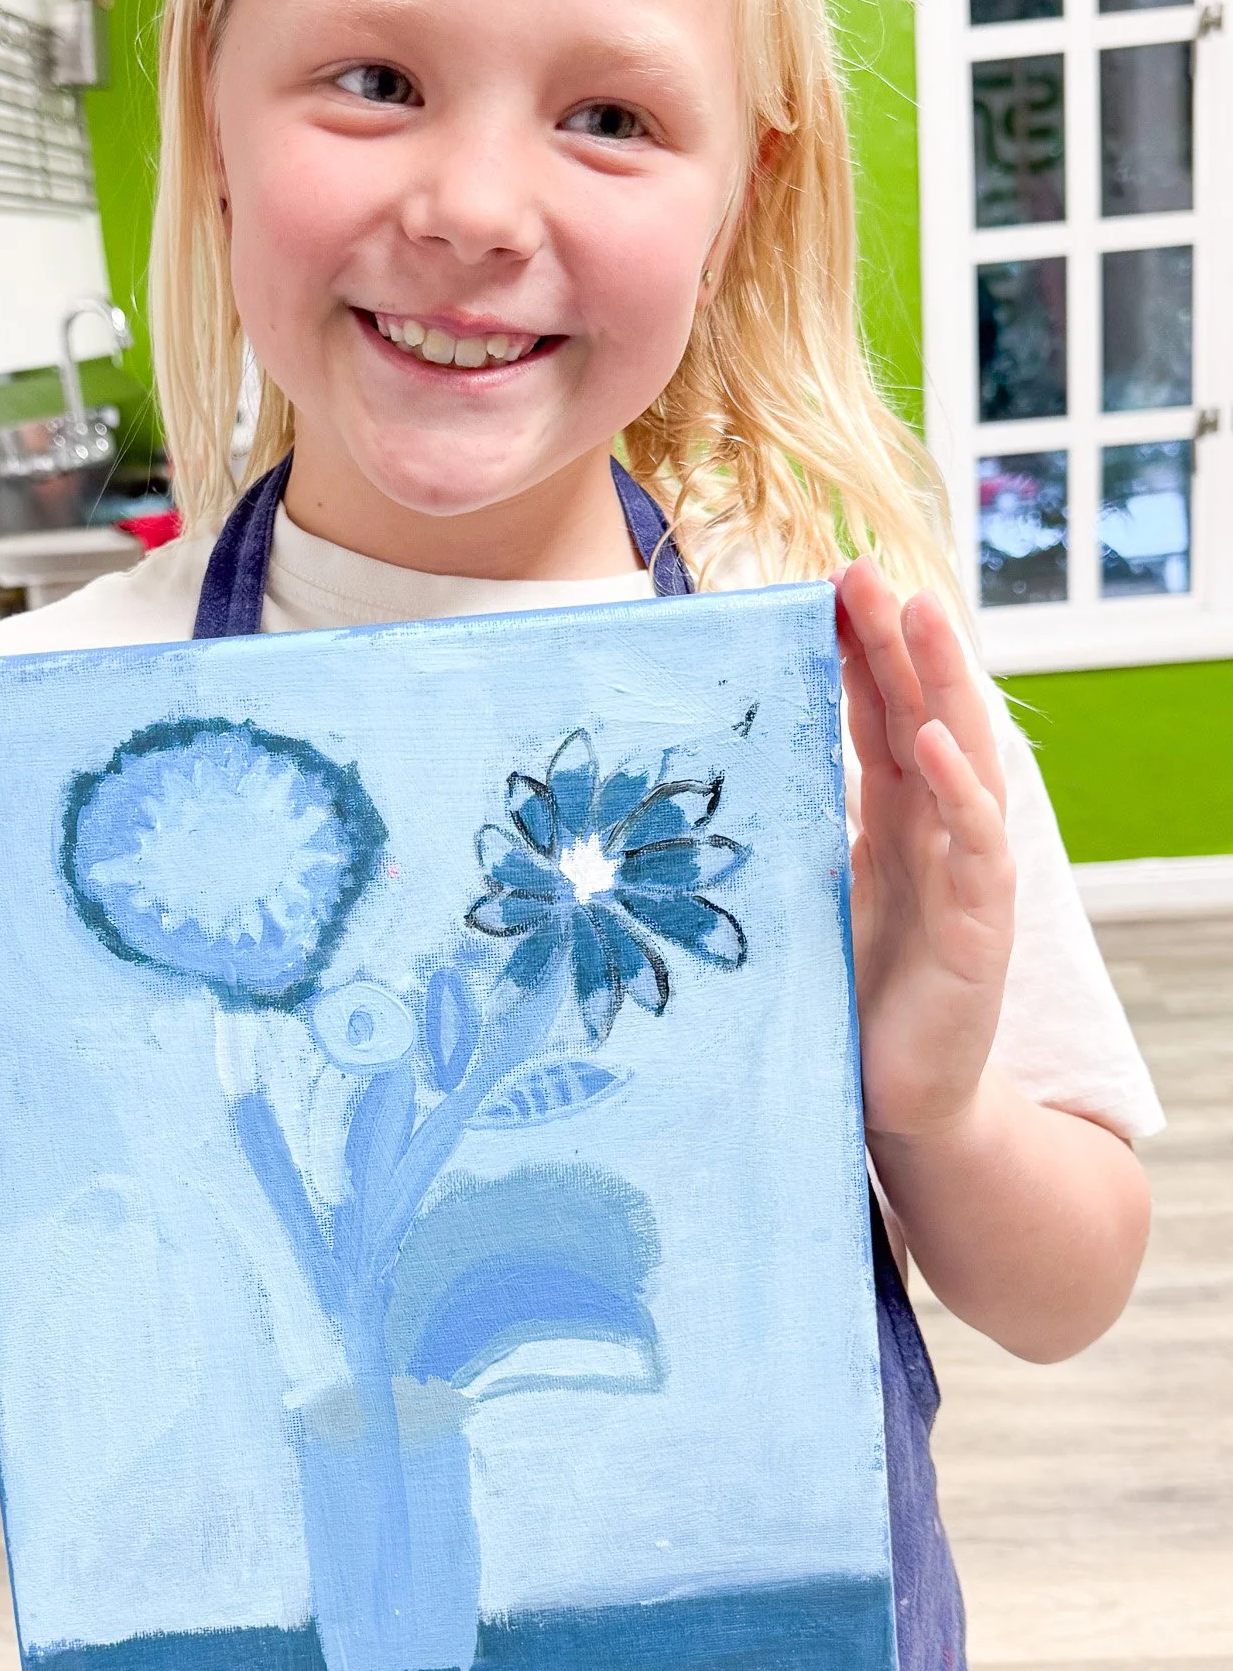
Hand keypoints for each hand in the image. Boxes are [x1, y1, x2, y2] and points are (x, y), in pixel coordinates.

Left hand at [835, 557, 1015, 1140]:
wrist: (897, 1102)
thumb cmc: (847, 1000)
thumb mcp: (802, 901)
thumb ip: (781, 840)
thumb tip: (691, 788)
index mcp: (893, 821)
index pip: (877, 713)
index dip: (858, 650)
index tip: (824, 585)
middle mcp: (934, 833)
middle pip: (921, 712)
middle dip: (898, 637)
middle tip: (863, 567)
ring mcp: (965, 873)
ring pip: (961, 756)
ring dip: (942, 681)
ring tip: (921, 611)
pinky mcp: (980, 925)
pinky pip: (976, 843)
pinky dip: (959, 788)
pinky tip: (933, 741)